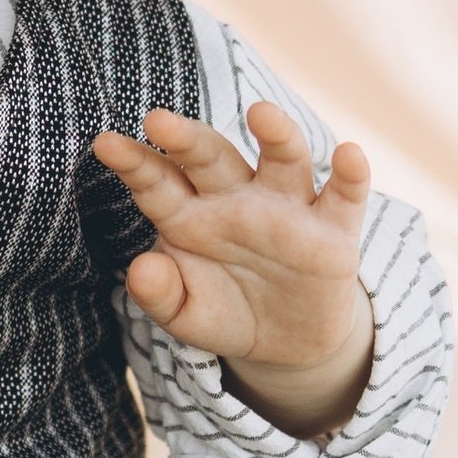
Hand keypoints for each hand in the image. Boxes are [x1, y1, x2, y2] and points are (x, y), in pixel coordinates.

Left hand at [92, 101, 374, 436]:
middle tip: (158, 120)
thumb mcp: (186, 314)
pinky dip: (352, 175)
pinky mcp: (334, 231)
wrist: (288, 344)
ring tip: (261, 114)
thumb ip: (160, 294)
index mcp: (190, 214)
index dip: (134, 163)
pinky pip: (345, 196)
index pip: (158, 182)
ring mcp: (288, 208)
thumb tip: (140, 270)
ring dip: (276, 134)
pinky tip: (350, 154)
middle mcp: (237, 198)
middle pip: (213, 157)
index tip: (105, 145)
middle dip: (188, 139)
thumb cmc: (226, 312)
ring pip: (284, 159)